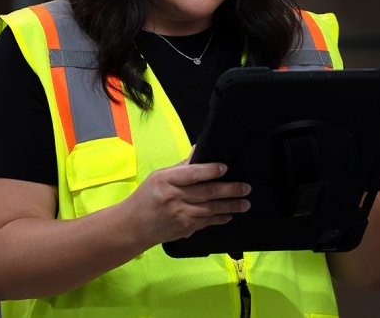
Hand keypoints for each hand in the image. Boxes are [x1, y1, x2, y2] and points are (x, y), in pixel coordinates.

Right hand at [122, 158, 250, 246]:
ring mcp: (180, 215)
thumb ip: (181, 167)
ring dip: (230, 206)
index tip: (225, 168)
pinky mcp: (184, 228)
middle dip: (230, 190)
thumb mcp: (159, 176)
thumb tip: (199, 150)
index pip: (192, 174)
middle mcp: (174, 198)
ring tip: (245, 203)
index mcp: (166, 181)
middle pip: (207, 193)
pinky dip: (220, 218)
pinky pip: (207, 222)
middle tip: (246, 188)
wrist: (133, 226)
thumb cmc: (146, 197)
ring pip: (211, 209)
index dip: (210, 170)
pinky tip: (230, 215)